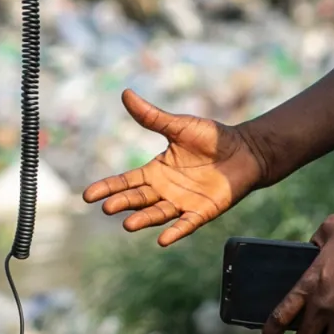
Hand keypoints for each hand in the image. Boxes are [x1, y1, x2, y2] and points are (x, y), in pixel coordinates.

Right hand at [82, 90, 265, 245]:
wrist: (246, 149)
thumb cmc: (212, 137)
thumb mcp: (178, 126)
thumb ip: (151, 116)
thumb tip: (125, 93)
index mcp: (156, 170)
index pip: (126, 181)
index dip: (108, 187)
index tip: (87, 196)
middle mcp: (165, 190)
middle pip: (138, 198)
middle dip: (123, 203)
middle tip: (107, 207)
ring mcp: (183, 202)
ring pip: (158, 213)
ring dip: (144, 219)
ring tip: (128, 224)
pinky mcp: (203, 211)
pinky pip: (187, 223)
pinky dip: (176, 231)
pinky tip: (164, 239)